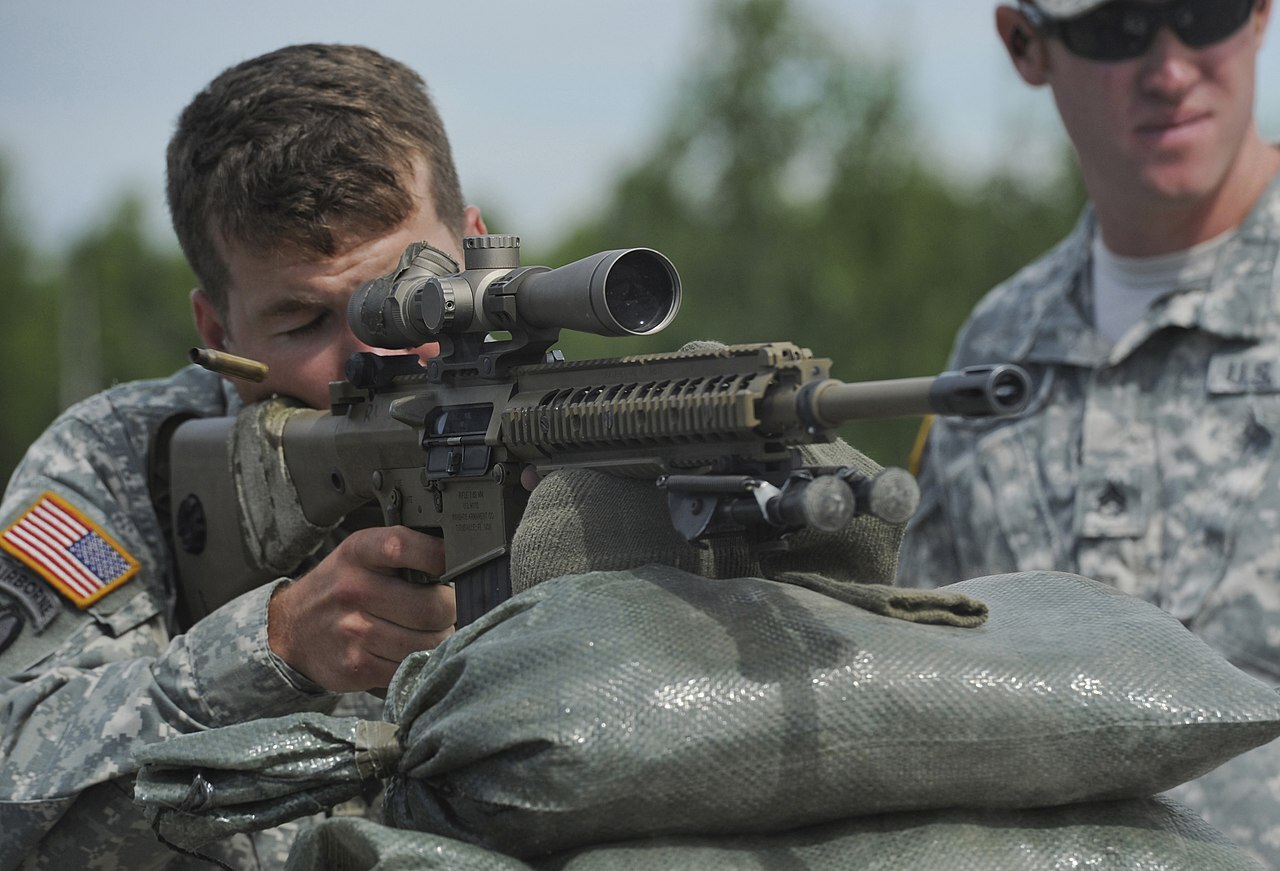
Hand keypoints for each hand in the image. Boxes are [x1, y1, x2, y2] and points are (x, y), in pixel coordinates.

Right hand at [267, 526, 452, 691]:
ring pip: (427, 643)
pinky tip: (412, 651)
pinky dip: (420, 663)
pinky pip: (410, 668)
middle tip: (447, 611)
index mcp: (359, 552)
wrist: (291, 630)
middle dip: (451, 611)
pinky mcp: (357, 667)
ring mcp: (353, 631)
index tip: (455, 567)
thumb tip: (462, 558)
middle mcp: (353, 590)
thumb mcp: (363, 554)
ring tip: (433, 632)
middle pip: (432, 607)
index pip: (405, 546)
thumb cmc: (342, 587)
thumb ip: (405, 550)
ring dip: (441, 641)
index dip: (440, 557)